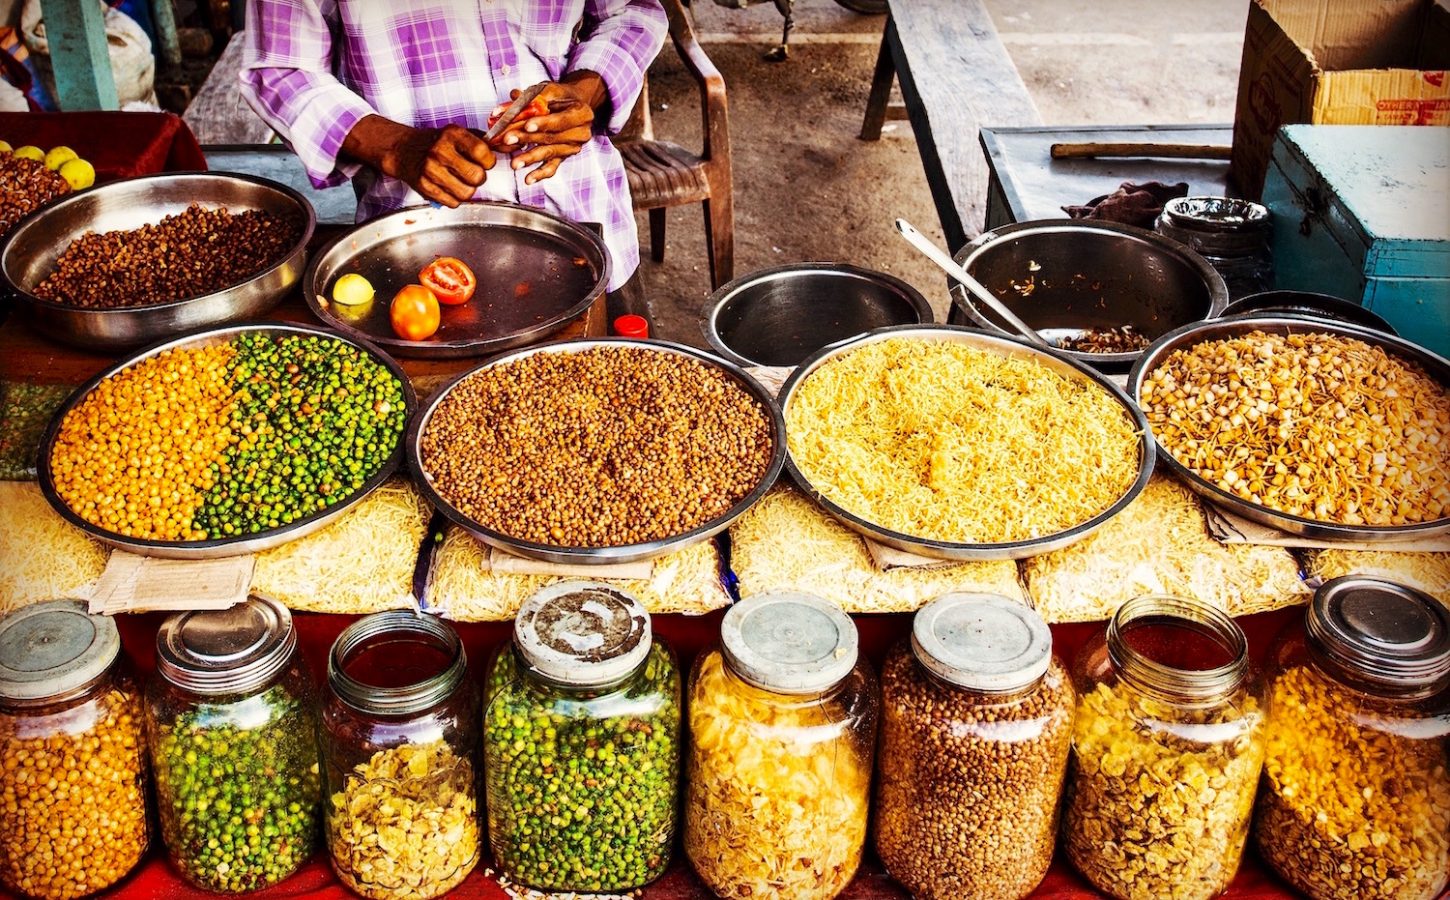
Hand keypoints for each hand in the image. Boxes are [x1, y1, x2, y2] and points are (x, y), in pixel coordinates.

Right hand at [343, 116, 494, 206]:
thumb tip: (513, 146)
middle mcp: (440, 150)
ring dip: (468, 190)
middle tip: (471, 172)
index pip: (483, 153)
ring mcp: (430, 169)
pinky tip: (448, 186)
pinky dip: (454, 198)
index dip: (489, 161)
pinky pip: (452, 203)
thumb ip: (488, 142)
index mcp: (452, 134)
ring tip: (460, 180)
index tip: (484, 161)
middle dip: (479, 178)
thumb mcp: (461, 135)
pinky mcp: (424, 186)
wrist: (404, 150)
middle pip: (477, 177)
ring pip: (467, 193)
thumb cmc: (438, 142)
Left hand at [496, 72, 607, 183]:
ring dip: (530, 158)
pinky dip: (540, 174)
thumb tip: (507, 103)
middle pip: (552, 138)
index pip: (561, 120)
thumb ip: (530, 98)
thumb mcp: (549, 91)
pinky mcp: (564, 157)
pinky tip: (528, 179)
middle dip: (528, 139)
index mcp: (581, 113)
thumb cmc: (560, 96)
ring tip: (514, 163)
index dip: (544, 123)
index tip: (527, 125)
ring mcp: (573, 147)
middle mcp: (581, 132)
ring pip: (550, 153)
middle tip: (508, 140)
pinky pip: (553, 167)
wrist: (574, 105)